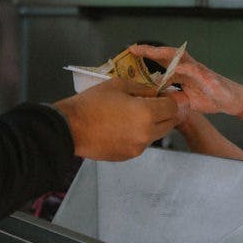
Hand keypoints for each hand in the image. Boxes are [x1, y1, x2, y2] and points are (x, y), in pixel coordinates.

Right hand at [53, 76, 188, 160]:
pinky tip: (122, 128)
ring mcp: (138, 148)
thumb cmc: (92, 103)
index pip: (172, 108)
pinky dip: (138, 136)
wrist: (69, 128)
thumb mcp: (118, 85)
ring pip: (156, 135)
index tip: (160, 97)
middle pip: (169, 124)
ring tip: (131, 117)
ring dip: (152, 125)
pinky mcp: (129, 156)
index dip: (168, 101)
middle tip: (151, 105)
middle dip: (164, 114)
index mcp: (146, 113)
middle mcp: (147, 134)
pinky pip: (141, 144)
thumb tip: (156, 93)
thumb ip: (142, 88)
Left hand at [131, 44, 242, 116]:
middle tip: (133, 48)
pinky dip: (185, 68)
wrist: (232, 101)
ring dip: (163, 53)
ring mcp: (198, 70)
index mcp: (182, 72)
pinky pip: (195, 70)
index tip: (130, 54)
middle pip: (166, 55)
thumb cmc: (212, 98)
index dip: (146, 58)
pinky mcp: (208, 76)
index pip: (161, 62)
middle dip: (149, 51)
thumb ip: (173, 98)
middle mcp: (188, 67)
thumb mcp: (187, 101)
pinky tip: (175, 67)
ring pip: (179, 57)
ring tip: (149, 51)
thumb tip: (156, 100)